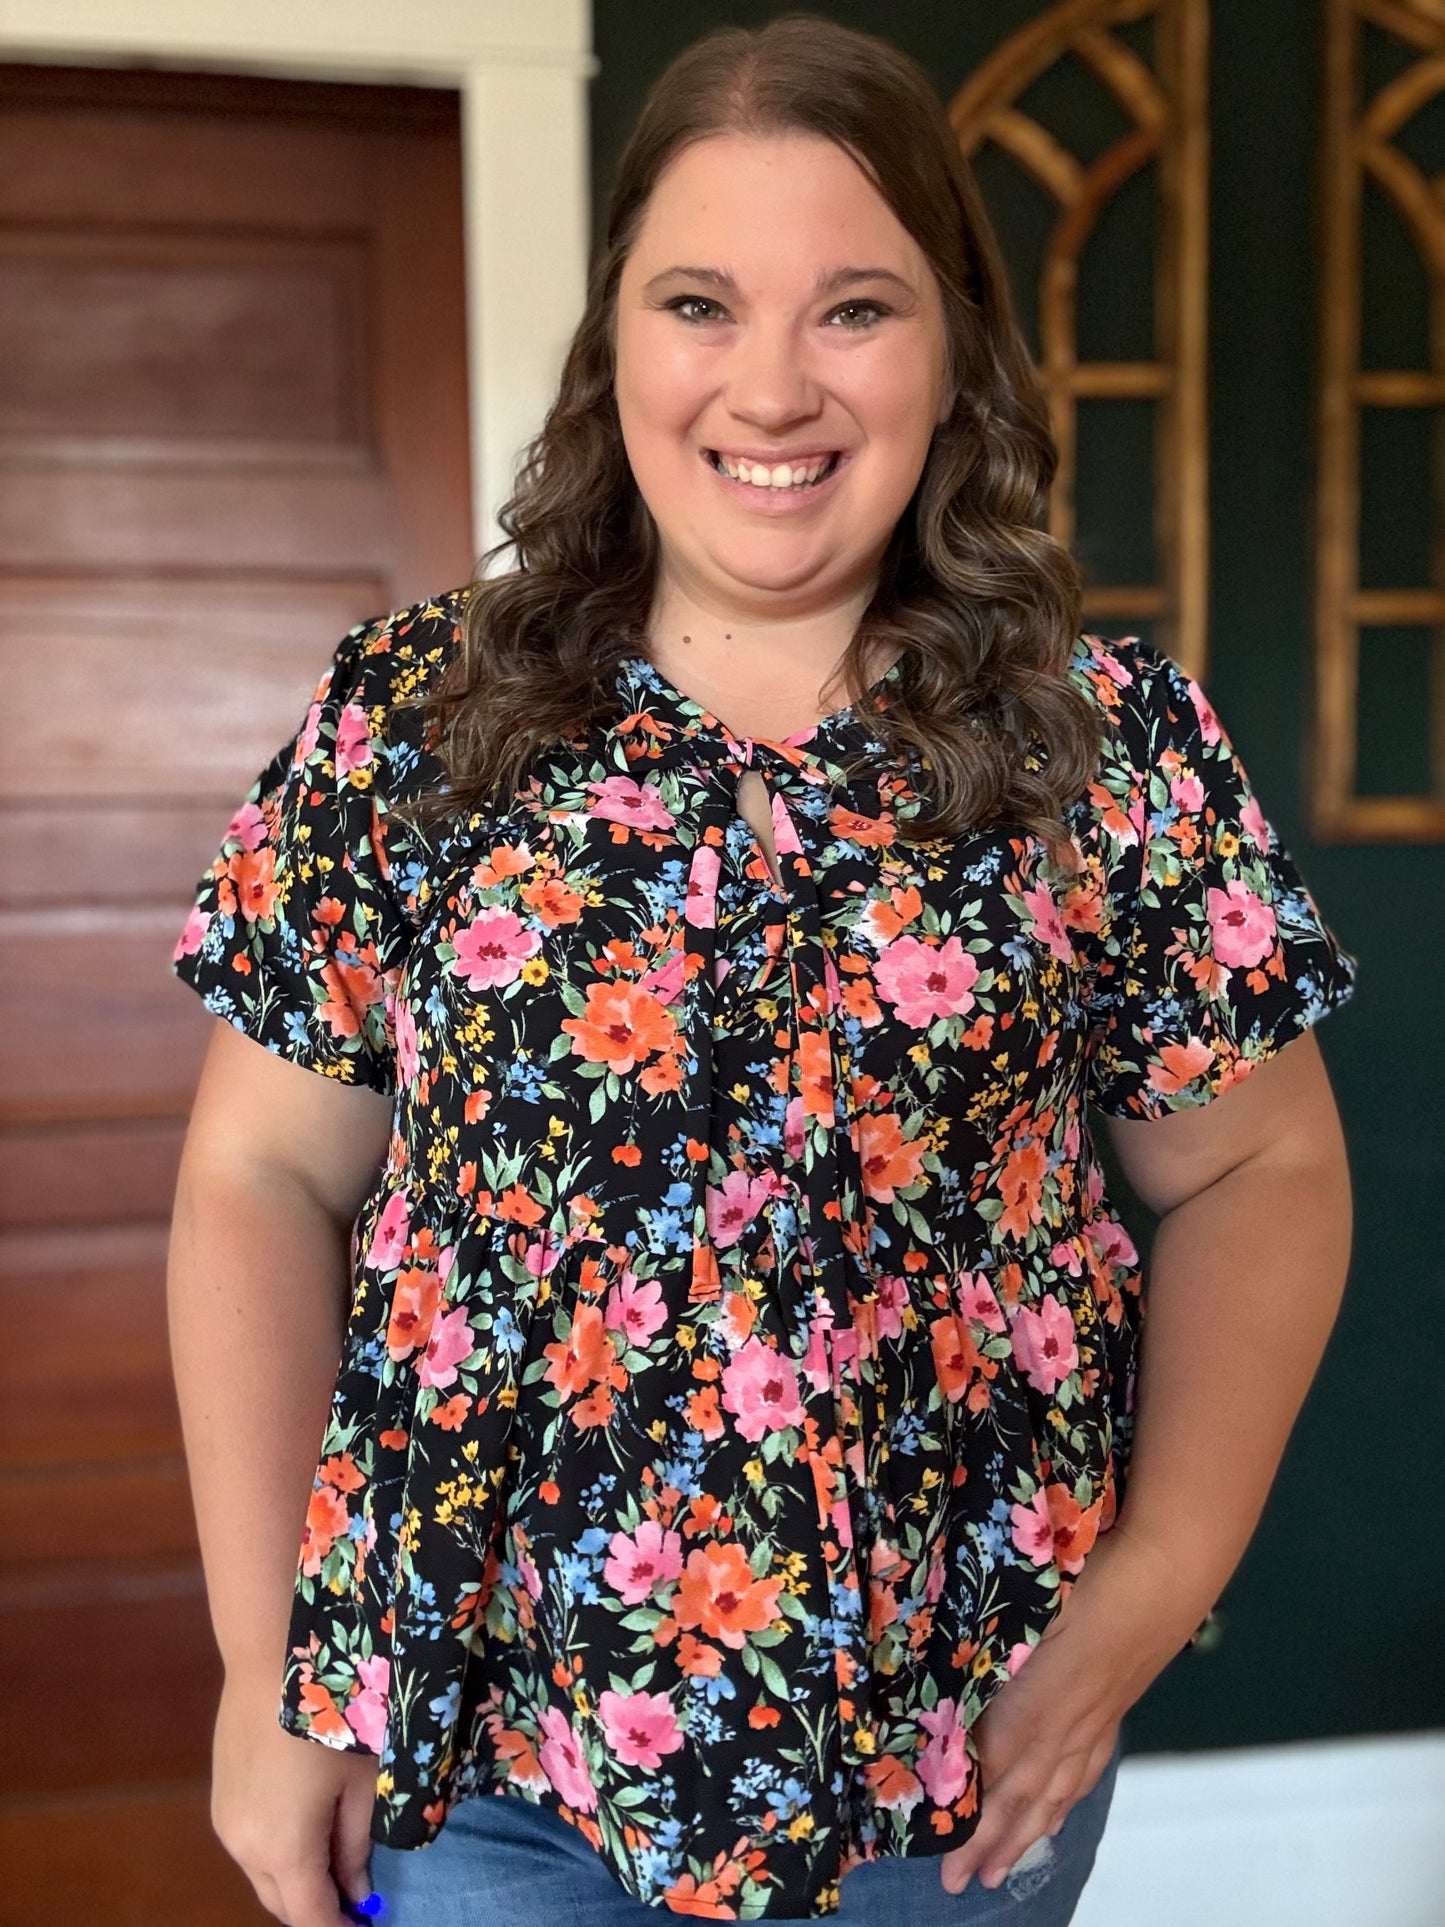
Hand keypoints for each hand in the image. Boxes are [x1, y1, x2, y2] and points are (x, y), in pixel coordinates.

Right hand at [212, 1667, 379, 1924]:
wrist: (270, 1659)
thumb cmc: (330, 1714)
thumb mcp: (361, 1781)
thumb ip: (357, 1843)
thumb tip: (357, 1887)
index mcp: (285, 1850)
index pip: (311, 1918)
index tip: (365, 1926)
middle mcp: (246, 1850)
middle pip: (283, 1904)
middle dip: (317, 1908)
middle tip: (356, 1896)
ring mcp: (226, 1826)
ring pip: (264, 1877)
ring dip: (296, 1880)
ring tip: (335, 1857)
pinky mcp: (220, 1803)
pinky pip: (251, 1848)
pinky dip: (278, 1854)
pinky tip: (304, 1826)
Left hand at [939, 1522, 1206, 1896]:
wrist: (1168, 1566)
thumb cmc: (1094, 1573)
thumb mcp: (1030, 1608)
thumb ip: (992, 1652)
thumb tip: (948, 1685)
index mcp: (1038, 1703)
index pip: (996, 1775)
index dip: (969, 1818)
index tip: (941, 1854)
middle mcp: (1067, 1723)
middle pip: (1024, 1797)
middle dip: (991, 1842)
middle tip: (961, 1885)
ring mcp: (1096, 1717)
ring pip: (1056, 1791)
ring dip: (1026, 1832)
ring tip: (1002, 1866)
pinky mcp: (1114, 1705)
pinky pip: (1085, 1767)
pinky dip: (1064, 1798)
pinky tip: (1057, 1808)